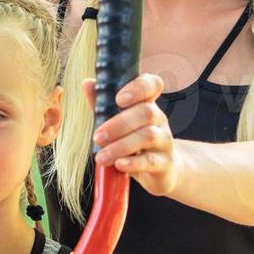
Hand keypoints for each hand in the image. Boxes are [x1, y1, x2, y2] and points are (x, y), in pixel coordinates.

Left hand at [86, 74, 177, 196]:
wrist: (161, 169)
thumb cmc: (134, 140)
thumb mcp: (117, 121)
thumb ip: (103, 104)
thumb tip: (87, 84)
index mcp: (147, 103)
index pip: (152, 85)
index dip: (138, 88)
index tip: (119, 99)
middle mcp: (159, 118)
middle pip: (146, 112)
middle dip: (118, 124)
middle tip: (97, 137)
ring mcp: (165, 140)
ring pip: (148, 136)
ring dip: (120, 146)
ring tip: (101, 157)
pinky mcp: (165, 163)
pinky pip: (151, 161)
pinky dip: (133, 163)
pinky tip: (119, 164)